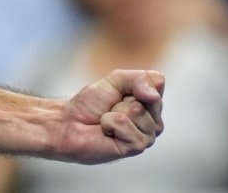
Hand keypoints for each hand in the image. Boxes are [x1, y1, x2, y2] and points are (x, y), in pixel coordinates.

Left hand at [47, 69, 164, 164]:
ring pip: (137, 112)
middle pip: (149, 98)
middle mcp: (154, 122)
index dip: (133, 82)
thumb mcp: (116, 80)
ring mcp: (147, 136)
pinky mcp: (135, 147)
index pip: (157, 82)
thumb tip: (154, 95)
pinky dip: (109, 123)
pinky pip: (124, 124)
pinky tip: (106, 131)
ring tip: (108, 120)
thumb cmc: (92, 104)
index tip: (119, 92)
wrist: (70, 123)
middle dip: (122, 99)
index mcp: (152, 105)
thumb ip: (140, 79)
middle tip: (111, 109)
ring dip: (114, 112)